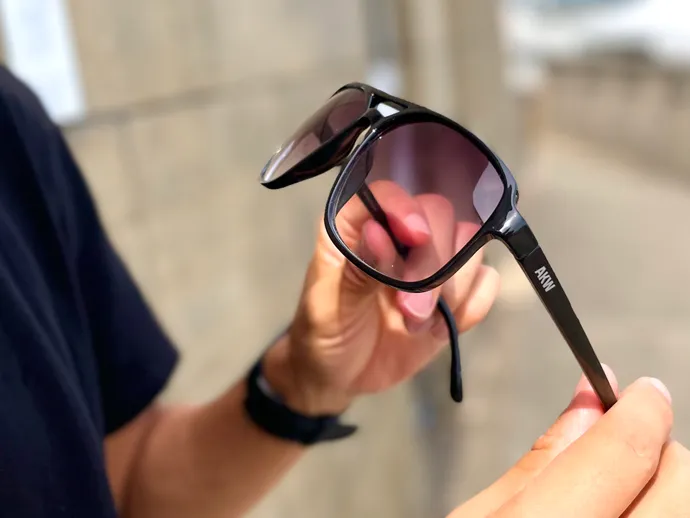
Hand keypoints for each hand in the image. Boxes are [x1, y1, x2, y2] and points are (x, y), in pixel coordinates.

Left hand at [264, 181, 499, 413]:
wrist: (341, 375)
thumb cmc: (323, 332)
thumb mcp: (328, 305)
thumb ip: (355, 270)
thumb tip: (378, 231)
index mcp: (356, 227)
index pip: (388, 195)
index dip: (405, 208)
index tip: (415, 236)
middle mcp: (398, 236)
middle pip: (439, 215)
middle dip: (432, 265)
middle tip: (409, 310)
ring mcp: (431, 263)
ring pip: (469, 247)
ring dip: (452, 288)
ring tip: (416, 324)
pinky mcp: (454, 294)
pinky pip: (485, 284)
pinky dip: (473, 306)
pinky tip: (440, 329)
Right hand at [451, 367, 678, 517]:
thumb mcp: (476, 517)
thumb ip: (540, 461)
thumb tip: (589, 402)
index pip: (624, 454)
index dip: (641, 409)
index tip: (643, 390)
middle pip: (679, 483)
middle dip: (656, 451)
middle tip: (619, 448)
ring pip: (683, 508)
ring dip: (662, 488)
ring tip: (617, 489)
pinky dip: (655, 511)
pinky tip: (620, 510)